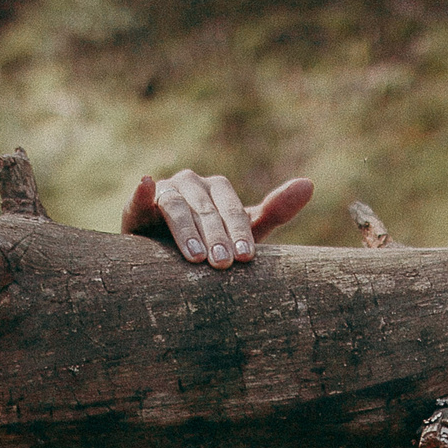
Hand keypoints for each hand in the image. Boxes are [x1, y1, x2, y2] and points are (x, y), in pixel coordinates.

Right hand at [118, 168, 313, 267]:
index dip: (240, 232)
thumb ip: (274, 211)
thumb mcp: (244, 232)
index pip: (232, 208)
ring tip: (196, 257)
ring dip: (187, 230)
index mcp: (217, 190)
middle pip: (206, 209)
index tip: (246, 259)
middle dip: (216, 237)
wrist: (164, 258)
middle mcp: (191, 185)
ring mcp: (164, 192)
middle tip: (222, 264)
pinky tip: (146, 184)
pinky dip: (142, 190)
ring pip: (177, 207)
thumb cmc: (211, 244)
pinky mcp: (138, 205)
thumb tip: (309, 183)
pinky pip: (140, 196)